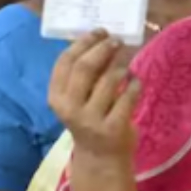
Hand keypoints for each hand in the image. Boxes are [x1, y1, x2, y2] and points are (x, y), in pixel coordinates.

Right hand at [47, 29, 141, 163]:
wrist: (100, 158)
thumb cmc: (88, 119)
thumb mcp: (76, 99)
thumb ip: (81, 74)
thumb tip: (99, 37)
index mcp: (56, 97)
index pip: (66, 61)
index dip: (84, 42)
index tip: (99, 31)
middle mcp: (70, 108)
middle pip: (86, 67)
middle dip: (103, 48)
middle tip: (117, 40)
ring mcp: (91, 120)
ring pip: (109, 80)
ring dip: (121, 66)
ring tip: (125, 64)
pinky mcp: (114, 128)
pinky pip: (128, 96)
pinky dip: (135, 84)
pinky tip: (135, 82)